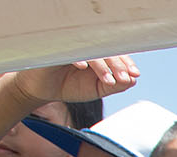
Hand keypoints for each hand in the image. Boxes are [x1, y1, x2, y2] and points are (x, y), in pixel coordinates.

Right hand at [11, 57, 138, 105]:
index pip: (115, 53)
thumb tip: (133, 81)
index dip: (126, 62)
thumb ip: (114, 86)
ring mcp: (71, 47)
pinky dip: (76, 58)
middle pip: (105, 49)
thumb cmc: (68, 86)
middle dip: (117, 65)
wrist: (41, 90)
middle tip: (124, 78)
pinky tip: (82, 68)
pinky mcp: (56, 49)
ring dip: (101, 64)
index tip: (134, 74)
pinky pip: (67, 50)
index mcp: (98, 54)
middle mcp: (86, 47)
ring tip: (107, 80)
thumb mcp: (95, 90)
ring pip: (90, 49)